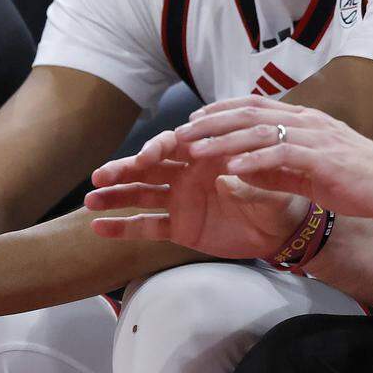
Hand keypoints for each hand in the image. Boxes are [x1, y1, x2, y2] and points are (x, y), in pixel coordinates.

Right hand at [85, 128, 309, 257]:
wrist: (283, 227)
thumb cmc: (280, 196)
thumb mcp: (271, 187)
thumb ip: (249, 183)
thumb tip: (225, 180)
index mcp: (207, 155)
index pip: (174, 144)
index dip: (157, 148)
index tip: (144, 157)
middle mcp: (189, 173)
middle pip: (149, 167)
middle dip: (125, 168)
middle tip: (101, 174)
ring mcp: (181, 200)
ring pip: (141, 194)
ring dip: (116, 195)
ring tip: (89, 199)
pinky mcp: (180, 226)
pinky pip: (147, 226)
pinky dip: (122, 227)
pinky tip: (97, 227)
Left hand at [154, 96, 372, 223]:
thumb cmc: (363, 179)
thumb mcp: (315, 170)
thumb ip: (282, 166)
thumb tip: (246, 169)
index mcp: (307, 121)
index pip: (256, 107)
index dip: (221, 112)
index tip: (192, 121)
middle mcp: (309, 122)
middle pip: (250, 114)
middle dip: (211, 124)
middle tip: (178, 135)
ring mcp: (317, 138)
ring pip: (260, 132)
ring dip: (223, 141)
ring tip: (193, 151)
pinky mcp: (325, 160)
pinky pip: (283, 155)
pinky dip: (254, 161)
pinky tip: (231, 169)